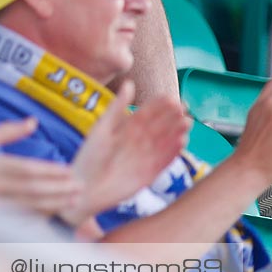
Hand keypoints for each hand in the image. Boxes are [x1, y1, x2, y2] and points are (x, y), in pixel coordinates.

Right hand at [0, 118, 80, 218]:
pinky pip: (22, 219)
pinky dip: (41, 216)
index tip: (68, 171)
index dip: (49, 172)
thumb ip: (6, 131)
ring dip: (54, 204)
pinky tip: (55, 211)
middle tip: (79, 187)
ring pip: (30, 207)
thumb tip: (33, 122)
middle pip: (32, 190)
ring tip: (73, 200)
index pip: (25, 169)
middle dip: (58, 189)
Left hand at [70, 81, 189, 221]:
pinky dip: (173, 152)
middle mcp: (138, 142)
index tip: (170, 98)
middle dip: (171, 117)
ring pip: (164, 142)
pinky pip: (164, 161)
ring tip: (186, 123)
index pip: (146, 114)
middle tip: (183, 108)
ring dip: (176, 133)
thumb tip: (129, 83)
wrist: (85, 188)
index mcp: (126, 128)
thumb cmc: (89, 156)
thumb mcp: (102, 128)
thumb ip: (116, 108)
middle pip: (159, 127)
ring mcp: (145, 158)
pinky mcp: (149, 174)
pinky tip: (182, 142)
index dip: (158, 106)